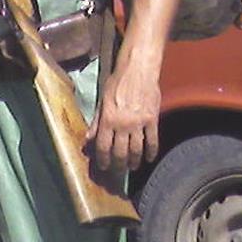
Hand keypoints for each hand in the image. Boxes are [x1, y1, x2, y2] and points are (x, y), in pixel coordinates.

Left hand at [86, 58, 160, 172]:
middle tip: (118, 171)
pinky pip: (152, 141)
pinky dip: (150, 152)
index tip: (103, 167)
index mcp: (108, 119)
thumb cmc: (118, 82)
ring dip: (133, 162)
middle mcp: (123, 124)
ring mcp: (139, 123)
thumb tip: (89, 138)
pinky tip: (148, 158)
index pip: (103, 147)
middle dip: (118, 165)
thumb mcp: (102, 100)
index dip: (103, 160)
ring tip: (132, 167)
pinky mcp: (152, 120)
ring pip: (136, 150)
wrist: (138, 69)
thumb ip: (97, 121)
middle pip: (120, 153)